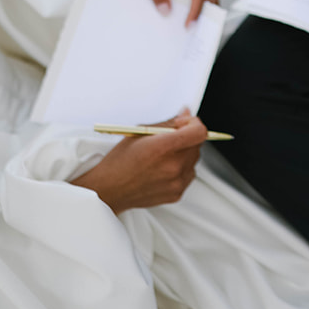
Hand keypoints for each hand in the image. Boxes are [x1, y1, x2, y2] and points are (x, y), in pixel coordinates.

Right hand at [69, 110, 206, 212]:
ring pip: (194, 160)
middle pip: (197, 145)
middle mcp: (174, 166)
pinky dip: (181, 168)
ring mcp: (177, 182)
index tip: (184, 122)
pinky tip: (163, 168)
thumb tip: (185, 114)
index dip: (194, 123)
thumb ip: (167, 123)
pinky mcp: (177, 194)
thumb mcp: (140, 133)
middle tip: (170, 137)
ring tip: (163, 155)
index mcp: (164, 148)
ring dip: (184, 153)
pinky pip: (188, 175)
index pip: (199, 132)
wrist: (110, 189)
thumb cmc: (120, 161)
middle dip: (187, 137)